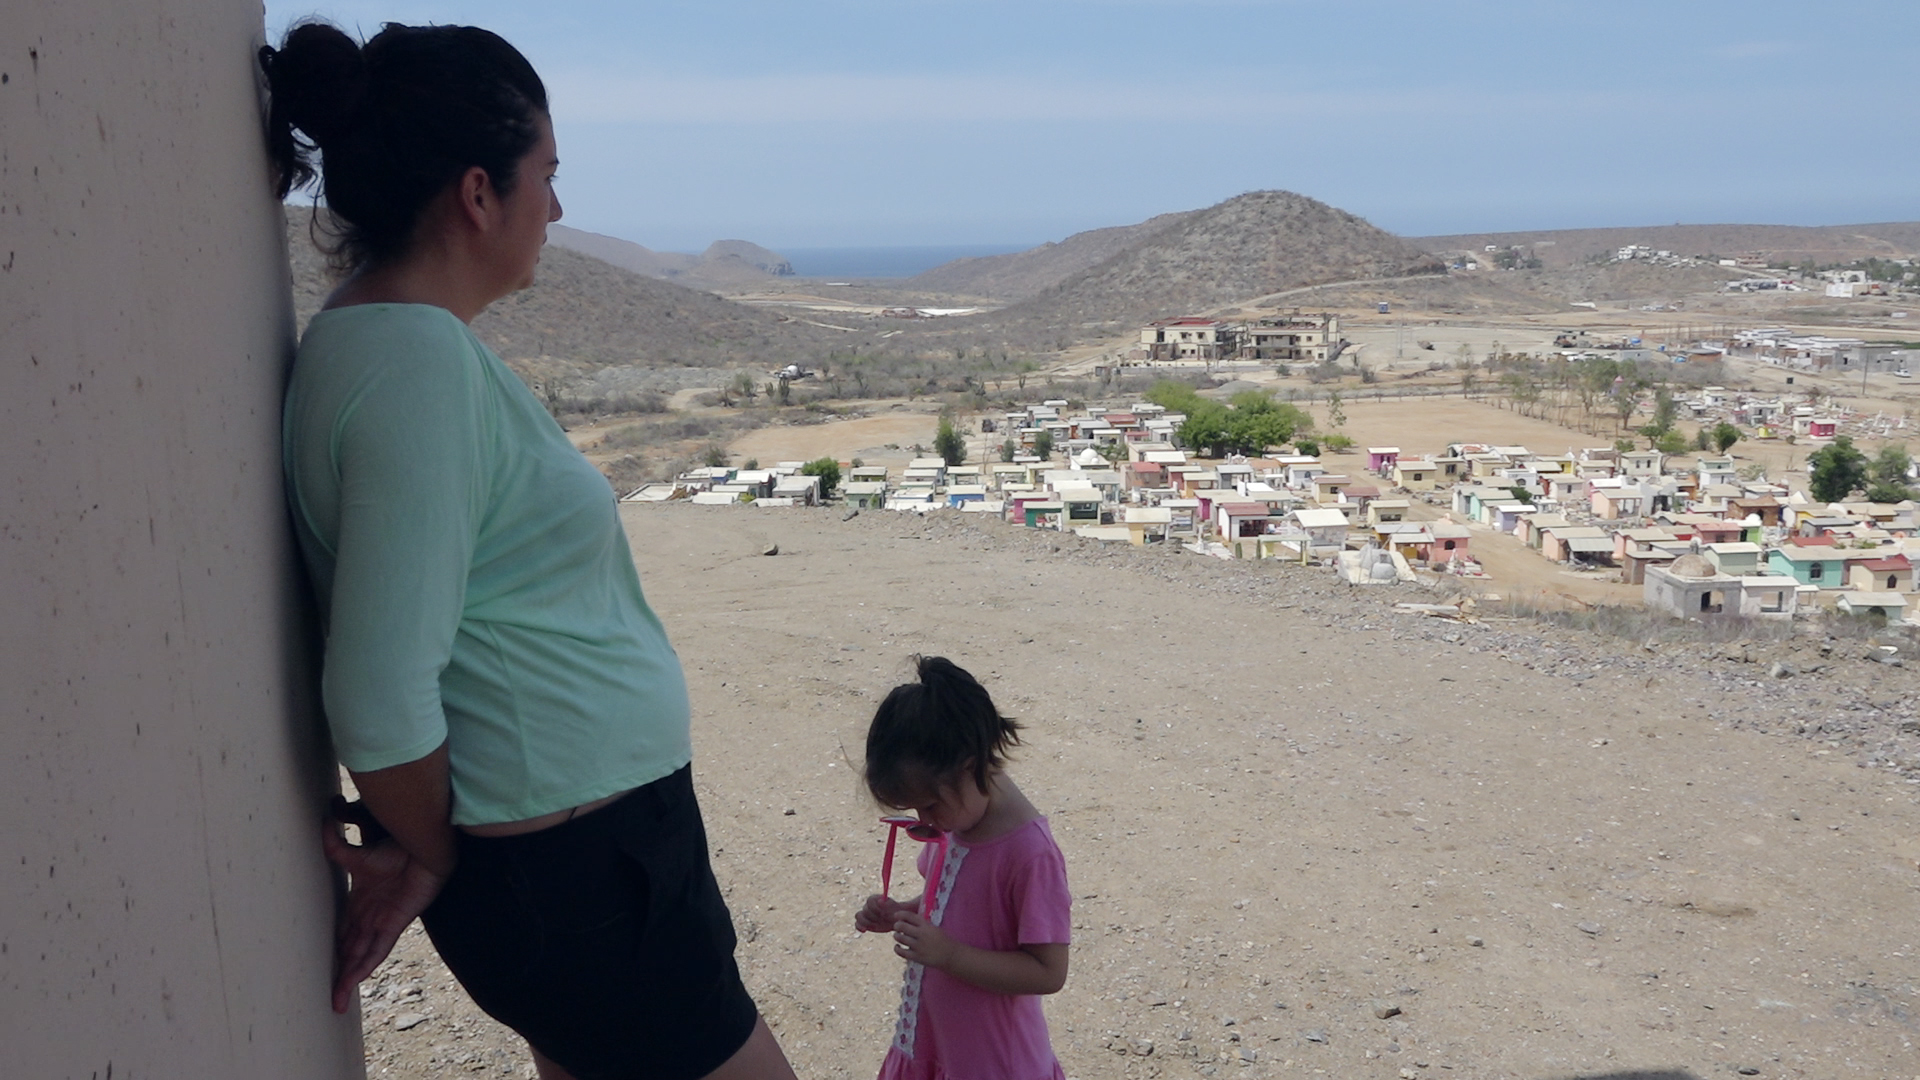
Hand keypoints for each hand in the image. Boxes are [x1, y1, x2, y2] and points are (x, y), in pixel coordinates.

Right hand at [322, 802, 448, 1013]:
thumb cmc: (397, 849)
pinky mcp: (395, 923)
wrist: (424, 848)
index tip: (320, 969)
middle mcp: (369, 918)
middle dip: (338, 974)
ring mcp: (382, 922)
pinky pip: (379, 949)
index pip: (342, 936)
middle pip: (350, 953)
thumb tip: (322, 824)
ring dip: (349, 977)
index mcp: (359, 905)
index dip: (333, 953)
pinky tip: (356, 979)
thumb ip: (337, 847)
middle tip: (328, 997)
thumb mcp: (358, 854)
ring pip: (361, 956)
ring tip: (336, 1000)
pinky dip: (367, 964)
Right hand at [855, 893, 913, 933]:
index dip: (875, 907)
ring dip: (864, 922)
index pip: (870, 900)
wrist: (897, 922)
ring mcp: (866, 914)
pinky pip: (857, 924)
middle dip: (872, 916)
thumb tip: (880, 901)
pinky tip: (865, 931)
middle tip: (881, 921)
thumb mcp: (899, 908)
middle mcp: (870, 905)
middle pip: (865, 909)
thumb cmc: (899, 914)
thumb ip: (891, 904)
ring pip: (858, 916)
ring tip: (873, 926)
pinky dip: (859, 927)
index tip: (882, 913)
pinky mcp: (865, 923)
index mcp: (877, 899)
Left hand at [891, 910, 957, 969]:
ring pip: (900, 938)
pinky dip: (897, 948)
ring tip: (897, 936)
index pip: (909, 915)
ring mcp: (919, 946)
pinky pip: (901, 952)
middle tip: (897, 927)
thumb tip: (906, 920)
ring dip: (896, 936)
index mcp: (926, 925)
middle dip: (897, 926)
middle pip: (901, 926)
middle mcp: (921, 934)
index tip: (896, 915)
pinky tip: (898, 946)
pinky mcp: (917, 957)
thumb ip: (922, 924)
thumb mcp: (934, 928)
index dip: (900, 914)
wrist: (951, 955)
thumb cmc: (942, 940)